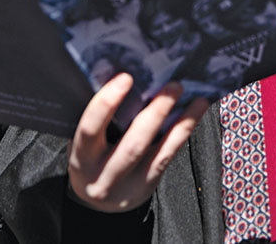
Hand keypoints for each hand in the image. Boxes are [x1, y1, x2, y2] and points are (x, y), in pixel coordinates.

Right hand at [67, 74, 208, 212]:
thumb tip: (122, 74)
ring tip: (194, 98)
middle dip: (155, 113)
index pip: (90, 130)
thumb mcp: (85, 143)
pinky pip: (168, 157)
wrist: (97, 201)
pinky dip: (183, 132)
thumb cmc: (91, 158)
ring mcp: (128, 186)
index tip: (125, 77)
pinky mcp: (147, 186)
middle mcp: (103, 176)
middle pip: (132, 145)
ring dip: (180, 122)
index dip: (106, 103)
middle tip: (173, 85)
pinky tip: (195, 114)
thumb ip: (99, 119)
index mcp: (81, 159)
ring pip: (158, 153)